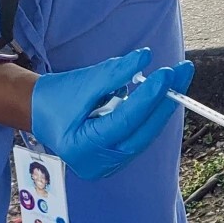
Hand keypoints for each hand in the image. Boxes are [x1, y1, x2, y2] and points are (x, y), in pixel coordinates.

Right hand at [30, 49, 192, 180]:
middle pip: (142, 132)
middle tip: (182, 72)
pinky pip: (140, 134)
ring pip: (145, 134)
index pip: (124, 121)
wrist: (40, 113)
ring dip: (163, 105)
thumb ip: (113, 73)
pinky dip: (151, 113)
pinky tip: (161, 93)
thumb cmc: (56, 98)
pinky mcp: (117, 158)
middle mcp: (98, 163)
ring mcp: (109, 165)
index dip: (148, 97)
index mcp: (83, 147)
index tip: (166, 73)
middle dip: (165, 100)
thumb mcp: (82, 82)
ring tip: (176, 79)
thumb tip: (144, 58)